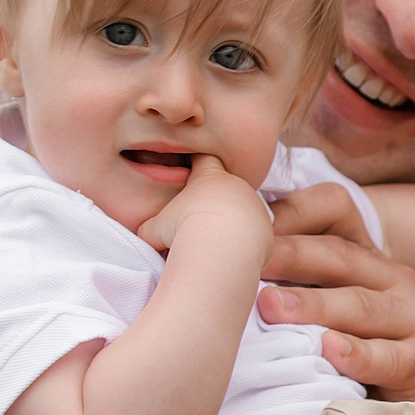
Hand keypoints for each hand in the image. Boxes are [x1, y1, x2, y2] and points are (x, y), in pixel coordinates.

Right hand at [136, 155, 271, 265]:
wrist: (221, 248)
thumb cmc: (182, 230)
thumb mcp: (153, 229)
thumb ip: (151, 227)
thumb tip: (147, 236)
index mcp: (210, 177)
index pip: (205, 160)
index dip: (198, 166)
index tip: (191, 176)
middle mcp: (237, 186)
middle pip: (225, 189)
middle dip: (214, 204)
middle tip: (200, 223)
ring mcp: (255, 206)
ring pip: (242, 212)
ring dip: (231, 224)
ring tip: (215, 242)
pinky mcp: (266, 229)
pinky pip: (253, 234)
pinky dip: (243, 243)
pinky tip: (230, 253)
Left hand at [261, 181, 414, 401]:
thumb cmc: (359, 357)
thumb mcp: (327, 312)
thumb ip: (292, 283)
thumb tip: (221, 262)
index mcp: (368, 257)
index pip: (335, 209)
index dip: (293, 211)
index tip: (249, 221)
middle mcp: (396, 278)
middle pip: (340, 255)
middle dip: (290, 256)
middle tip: (248, 263)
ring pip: (360, 306)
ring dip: (313, 306)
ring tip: (271, 308)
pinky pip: (387, 357)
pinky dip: (358, 355)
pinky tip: (330, 351)